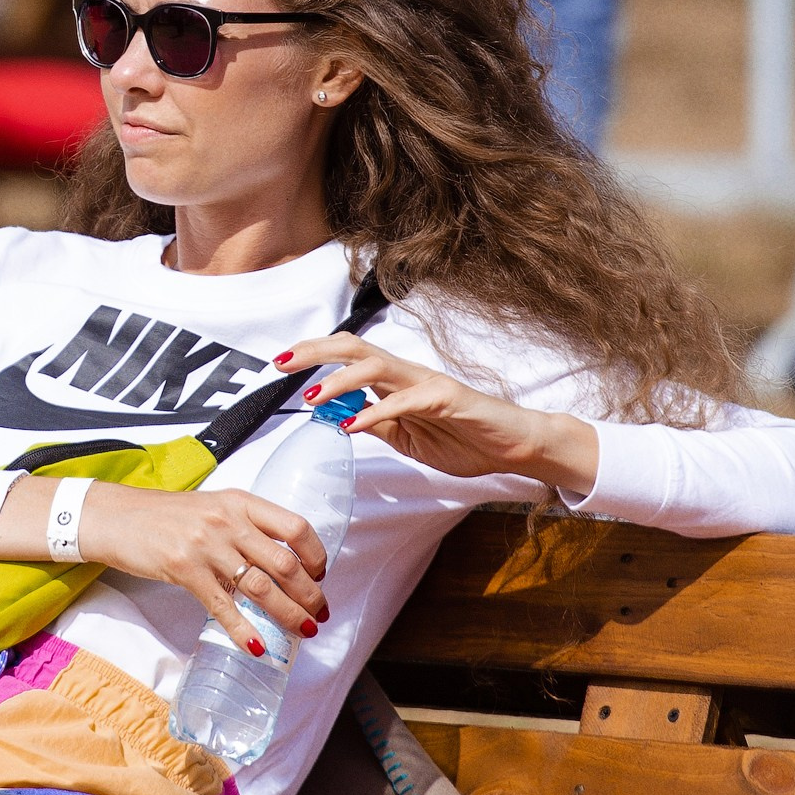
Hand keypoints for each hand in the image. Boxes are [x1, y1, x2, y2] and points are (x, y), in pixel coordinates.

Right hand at [80, 479, 329, 649]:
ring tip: (302, 631)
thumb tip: (278, 561)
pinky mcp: (185, 570)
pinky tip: (256, 646)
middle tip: (319, 613)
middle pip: (285, 563)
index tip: (320, 575)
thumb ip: (244, 526)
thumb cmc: (165, 516)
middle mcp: (228, 521)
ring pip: (261, 588)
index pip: (296, 528)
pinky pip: (224, 606)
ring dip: (288, 614)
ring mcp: (207, 546)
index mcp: (240, 502)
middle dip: (310, 594)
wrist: (116, 517)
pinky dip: (244, 630)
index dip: (316, 556)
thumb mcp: (212, 508)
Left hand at [272, 337, 598, 498]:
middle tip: (281, 363)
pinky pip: (406, 400)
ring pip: (376, 366)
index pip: (347, 357)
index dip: (313, 355)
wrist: (515, 446)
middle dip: (314, 352)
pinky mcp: (448, 398)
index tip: (280, 362)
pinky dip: (376, 411)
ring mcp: (428, 383)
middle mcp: (407, 374)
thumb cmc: (464, 437)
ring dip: (339, 381)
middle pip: (353, 349)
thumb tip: (338, 417)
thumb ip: (377, 423)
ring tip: (312, 396)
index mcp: (395, 381)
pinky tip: (353, 424)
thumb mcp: (407, 437)